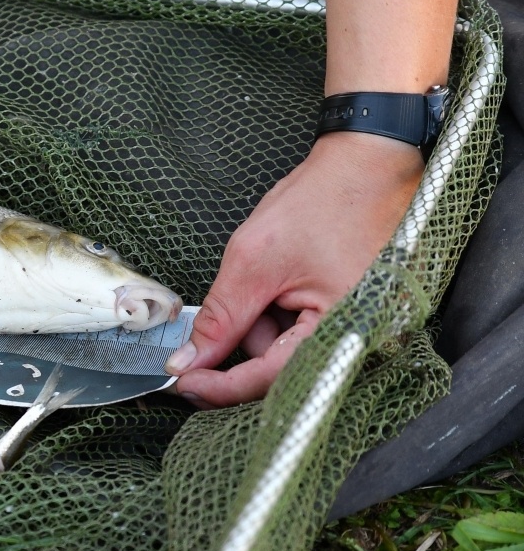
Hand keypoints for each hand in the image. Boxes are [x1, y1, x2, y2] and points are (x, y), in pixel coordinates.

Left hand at [165, 132, 423, 407]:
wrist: (368, 165)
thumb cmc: (322, 202)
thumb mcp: (254, 261)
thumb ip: (221, 319)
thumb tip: (188, 362)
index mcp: (345, 329)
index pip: (270, 379)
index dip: (220, 386)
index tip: (182, 382)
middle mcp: (366, 340)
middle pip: (280, 368)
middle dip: (245, 339)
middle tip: (233, 299)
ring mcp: (365, 329)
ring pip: (290, 349)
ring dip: (266, 322)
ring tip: (274, 274)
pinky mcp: (359, 316)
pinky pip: (308, 332)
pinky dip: (284, 313)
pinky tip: (285, 281)